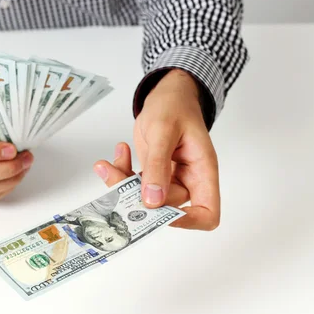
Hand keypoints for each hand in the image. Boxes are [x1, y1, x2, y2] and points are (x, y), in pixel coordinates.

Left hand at [94, 69, 219, 229]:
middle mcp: (188, 180)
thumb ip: (158, 165)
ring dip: (121, 184)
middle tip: (114, 175)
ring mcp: (169, 178)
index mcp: (203, 171)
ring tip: (106, 165)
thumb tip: (153, 201)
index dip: (187, 221)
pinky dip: (121, 172)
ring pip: (143, 197)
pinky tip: (120, 152)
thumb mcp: (164, 131)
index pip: (207, 213)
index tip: (158, 211)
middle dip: (136, 196)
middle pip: (165, 207)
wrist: (167, 92)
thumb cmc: (175, 105)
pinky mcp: (152, 173)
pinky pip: (134, 184)